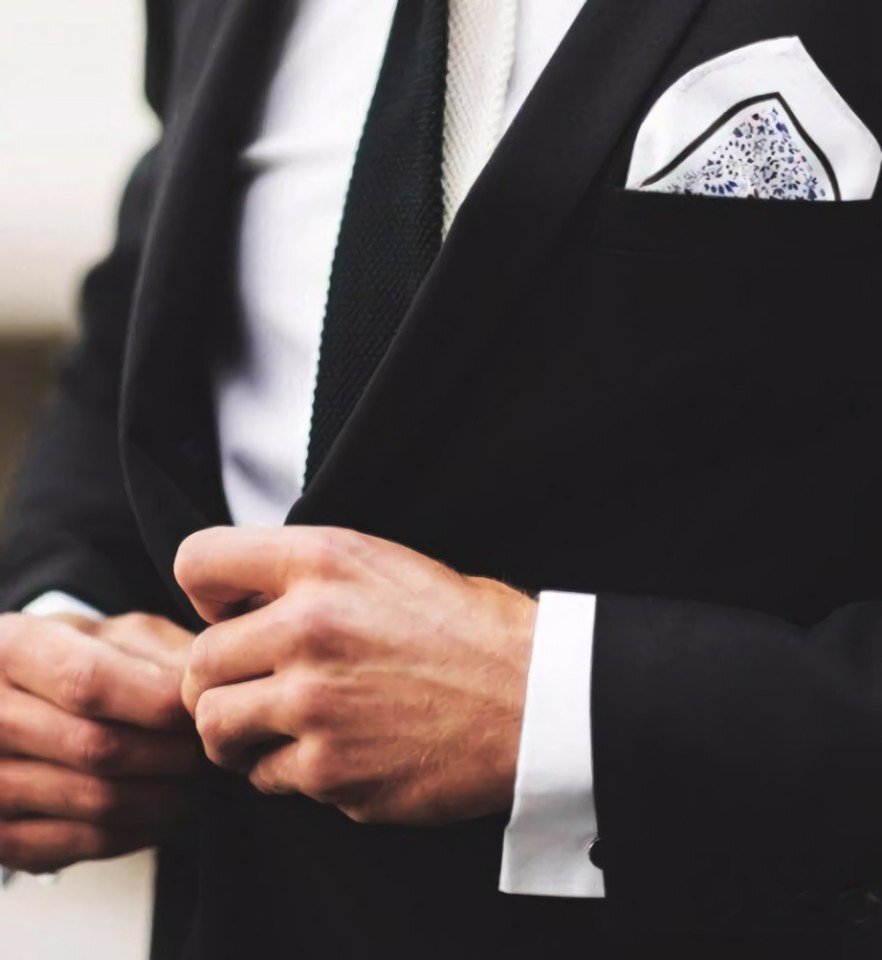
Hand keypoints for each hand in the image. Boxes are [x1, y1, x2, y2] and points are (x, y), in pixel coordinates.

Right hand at [0, 611, 196, 872]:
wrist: (14, 701)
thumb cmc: (78, 659)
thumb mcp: (114, 632)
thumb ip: (159, 651)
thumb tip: (204, 690)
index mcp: (10, 649)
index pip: (88, 682)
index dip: (157, 702)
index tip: (199, 709)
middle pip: (98, 748)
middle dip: (173, 754)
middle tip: (211, 750)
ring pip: (98, 802)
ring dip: (167, 796)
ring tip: (201, 779)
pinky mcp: (1, 837)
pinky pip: (87, 843)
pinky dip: (144, 830)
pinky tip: (169, 808)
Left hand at [177, 526, 536, 825]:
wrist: (537, 697)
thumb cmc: (471, 627)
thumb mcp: (390, 564)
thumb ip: (309, 574)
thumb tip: (243, 602)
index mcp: (324, 562)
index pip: (198, 562)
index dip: (206, 593)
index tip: (230, 617)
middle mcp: (308, 628)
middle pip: (197, 661)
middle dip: (219, 679)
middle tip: (255, 687)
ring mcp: (315, 704)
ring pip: (214, 727)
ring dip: (237, 733)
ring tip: (277, 728)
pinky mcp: (331, 770)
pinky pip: (265, 778)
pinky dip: (288, 772)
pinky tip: (332, 753)